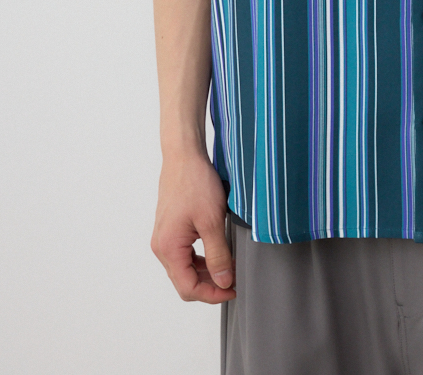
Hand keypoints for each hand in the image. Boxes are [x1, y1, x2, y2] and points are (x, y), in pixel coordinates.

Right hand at [151, 150, 235, 302]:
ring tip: (228, 266)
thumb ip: (218, 255)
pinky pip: (184, 254)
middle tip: (233, 280)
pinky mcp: (170, 230)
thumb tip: (223, 281)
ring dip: (206, 272)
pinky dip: (200, 259)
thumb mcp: (212, 221)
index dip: (212, 294)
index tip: (232, 289)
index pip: (188, 288)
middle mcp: (161, 246)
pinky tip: (217, 252)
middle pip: (184, 281)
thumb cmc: (195, 182)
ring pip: (184, 269)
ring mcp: (164, 238)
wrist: (184, 157)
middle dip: (209, 285)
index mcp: (168, 248)